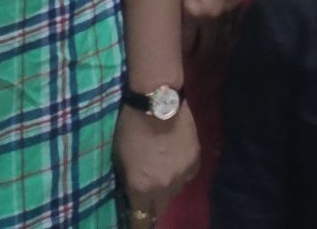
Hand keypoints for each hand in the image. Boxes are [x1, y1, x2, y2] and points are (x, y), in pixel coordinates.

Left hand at [116, 103, 198, 225]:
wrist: (158, 101)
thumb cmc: (130, 125)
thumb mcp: (120, 156)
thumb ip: (128, 179)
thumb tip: (132, 193)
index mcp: (141, 187)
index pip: (140, 219)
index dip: (137, 223)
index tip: (134, 221)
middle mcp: (164, 187)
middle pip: (160, 210)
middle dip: (152, 207)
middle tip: (147, 199)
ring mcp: (182, 176)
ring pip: (174, 192)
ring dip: (166, 188)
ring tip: (160, 173)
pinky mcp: (195, 162)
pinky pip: (187, 177)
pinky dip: (180, 173)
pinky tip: (174, 161)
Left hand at [182, 0, 246, 54]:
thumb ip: (180, 4)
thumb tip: (177, 18)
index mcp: (192, 13)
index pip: (187, 42)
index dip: (184, 50)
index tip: (180, 53)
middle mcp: (211, 19)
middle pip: (207, 47)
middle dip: (201, 53)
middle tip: (197, 55)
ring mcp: (228, 13)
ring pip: (224, 40)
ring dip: (218, 48)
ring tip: (213, 51)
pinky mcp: (240, 5)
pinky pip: (237, 27)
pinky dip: (232, 34)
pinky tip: (229, 38)